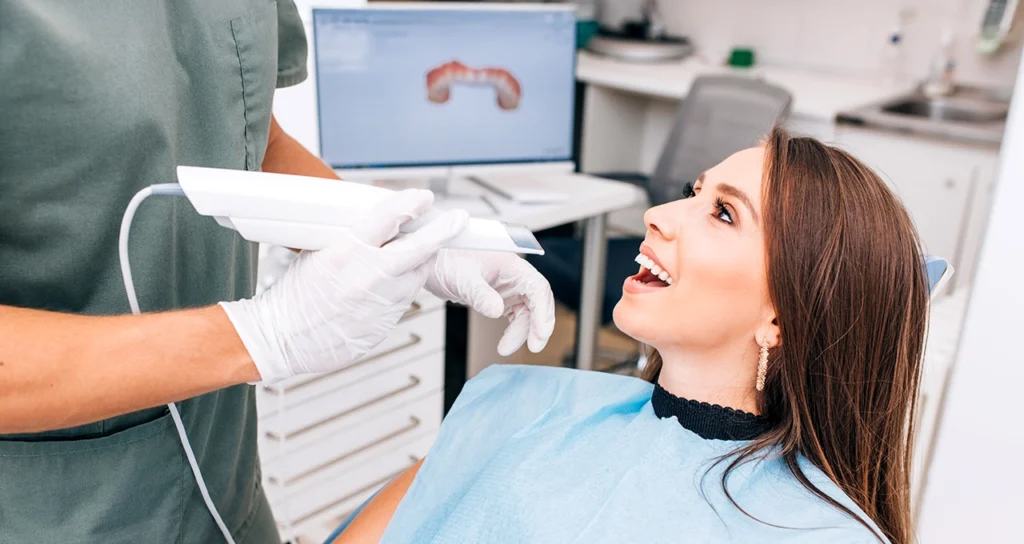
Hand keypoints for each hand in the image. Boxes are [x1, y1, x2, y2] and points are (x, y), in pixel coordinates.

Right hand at [221, 189, 468, 382]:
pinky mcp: (385, 324)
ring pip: (418, 274)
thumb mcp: (318, 253)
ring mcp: (380, 302)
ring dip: (422, 259)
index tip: (424, 197)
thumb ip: (353, 239)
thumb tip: (382, 223)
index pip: (389, 217)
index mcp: (345, 251)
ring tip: (417, 251)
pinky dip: (404, 286)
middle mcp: (368, 276)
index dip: (412, 203)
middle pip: (421, 246)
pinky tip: (391, 283)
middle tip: (458, 219)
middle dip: (444, 229)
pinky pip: (405, 298)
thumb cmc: (295, 295)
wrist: (281, 339)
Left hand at [425, 250, 554, 355]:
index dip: (543, 312)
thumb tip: (496, 311)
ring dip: (522, 331)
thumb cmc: (445, 259)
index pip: (538, 287)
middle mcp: (513, 274)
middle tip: (532, 347)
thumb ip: (479, 294)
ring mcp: (507, 285)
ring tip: (505, 348)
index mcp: (511, 264)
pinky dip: (514, 329)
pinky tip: (506, 341)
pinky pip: (516, 314)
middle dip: (537, 325)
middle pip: (537, 301)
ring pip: (528, 311)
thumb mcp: (461, 278)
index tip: (540, 335)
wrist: (428, 260)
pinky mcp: (499, 296)